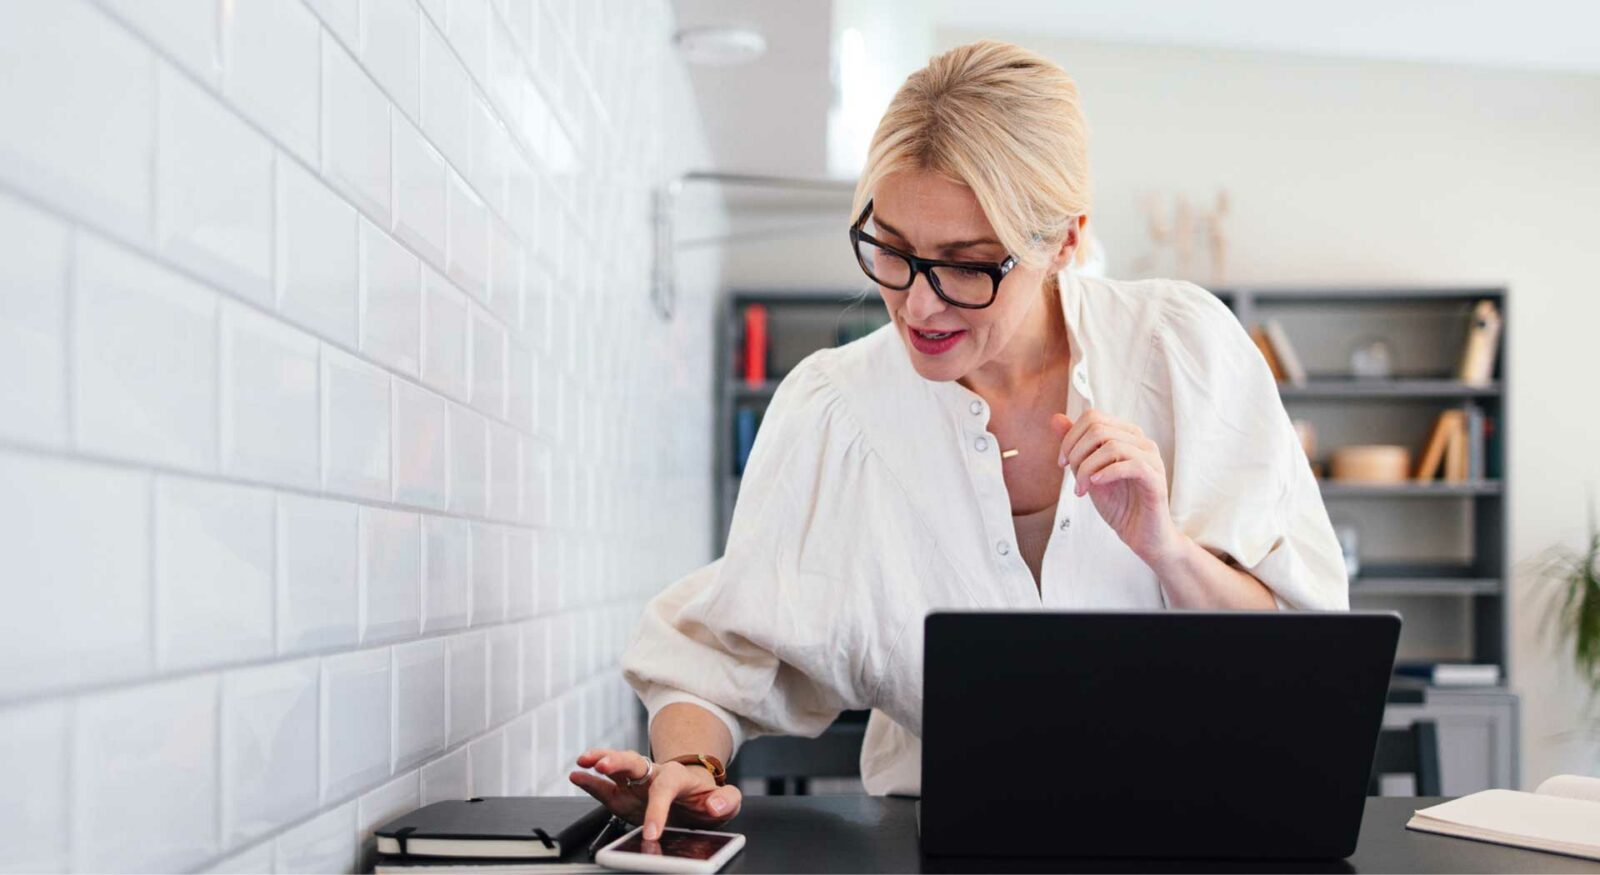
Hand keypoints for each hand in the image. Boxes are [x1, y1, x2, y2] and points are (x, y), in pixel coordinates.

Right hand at [569, 748, 741, 839]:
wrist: (696, 797)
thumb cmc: (707, 798)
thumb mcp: (726, 801)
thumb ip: (726, 800)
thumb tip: (715, 805)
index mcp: (678, 777)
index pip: (666, 788)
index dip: (658, 810)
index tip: (652, 833)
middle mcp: (653, 775)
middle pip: (635, 762)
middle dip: (619, 761)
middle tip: (603, 764)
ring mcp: (636, 784)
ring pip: (617, 767)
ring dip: (601, 761)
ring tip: (584, 761)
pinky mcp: (623, 795)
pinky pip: (604, 787)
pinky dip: (589, 782)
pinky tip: (576, 776)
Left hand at [1051, 409, 1184, 565]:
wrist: (1141, 535)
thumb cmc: (1118, 504)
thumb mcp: (1089, 473)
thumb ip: (1075, 447)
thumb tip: (1056, 418)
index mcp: (1125, 435)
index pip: (1093, 417)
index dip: (1070, 438)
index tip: (1062, 463)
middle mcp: (1141, 441)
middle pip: (1099, 429)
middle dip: (1076, 453)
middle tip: (1071, 479)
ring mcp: (1152, 458)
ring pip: (1112, 445)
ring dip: (1088, 468)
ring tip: (1082, 489)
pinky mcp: (1156, 478)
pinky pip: (1132, 465)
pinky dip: (1107, 473)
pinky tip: (1096, 485)